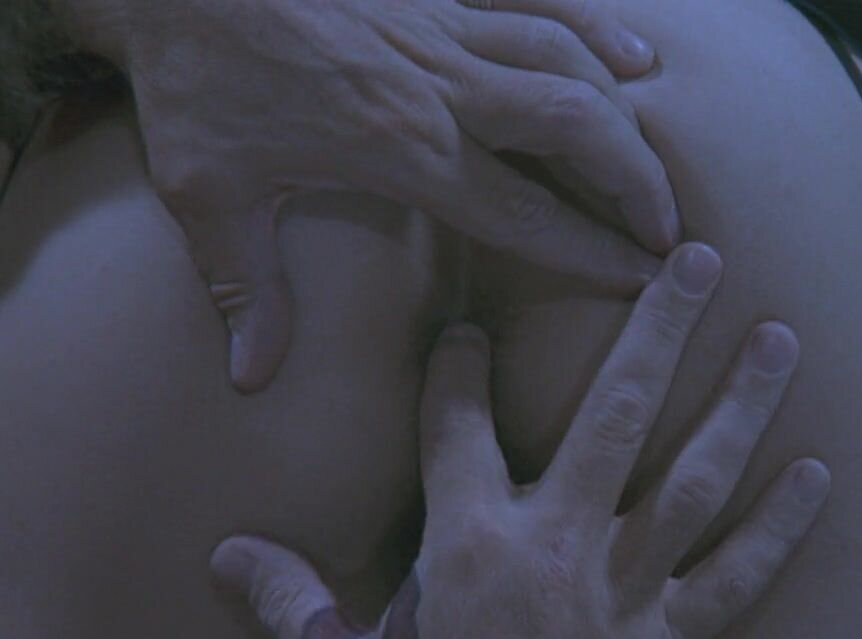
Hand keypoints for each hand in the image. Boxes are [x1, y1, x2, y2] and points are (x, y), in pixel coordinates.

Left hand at [66, 0, 676, 392]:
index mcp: (401, 146)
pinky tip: (634, 53)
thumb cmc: (191, 82)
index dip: (588, 247)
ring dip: (624, 111)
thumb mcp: (207, 196)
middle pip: (574, 126)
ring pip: (568, 58)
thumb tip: (251, 380)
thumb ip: (248, 292)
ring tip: (659, 157)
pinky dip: (593, 22)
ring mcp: (445, 23)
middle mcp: (441, 84)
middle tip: (670, 228)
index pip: (520, 208)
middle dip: (634, 179)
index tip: (640, 276)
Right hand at [212, 243, 830, 638]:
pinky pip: (737, 578)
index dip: (457, 368)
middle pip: (614, 416)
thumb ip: (288, 606)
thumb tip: (225, 553)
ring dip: (739, 406)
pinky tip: (817, 474)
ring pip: (694, 480)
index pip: (457, 427)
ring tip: (779, 337)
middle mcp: (556, 549)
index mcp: (469, 547)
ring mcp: (625, 594)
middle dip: (656, 332)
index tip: (467, 324)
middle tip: (698, 259)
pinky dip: (779, 529)